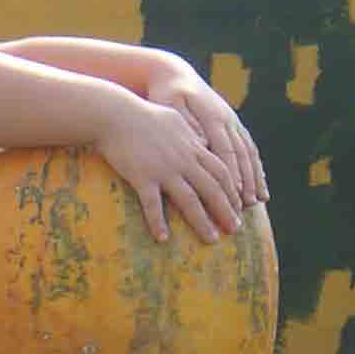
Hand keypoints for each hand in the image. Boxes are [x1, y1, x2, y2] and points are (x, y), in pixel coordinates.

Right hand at [97, 96, 242, 244]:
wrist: (115, 114)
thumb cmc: (142, 115)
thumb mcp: (175, 119)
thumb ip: (191, 133)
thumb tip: (202, 141)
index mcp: (192, 146)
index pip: (221, 171)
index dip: (232, 190)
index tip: (239, 206)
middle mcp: (183, 160)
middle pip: (212, 188)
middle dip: (226, 210)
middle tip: (236, 228)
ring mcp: (164, 169)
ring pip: (190, 200)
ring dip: (202, 221)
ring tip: (212, 239)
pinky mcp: (143, 177)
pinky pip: (152, 205)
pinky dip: (158, 222)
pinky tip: (162, 238)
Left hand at [145, 58, 267, 210]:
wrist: (175, 75)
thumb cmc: (167, 94)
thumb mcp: (170, 106)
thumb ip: (186, 125)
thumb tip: (203, 145)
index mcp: (212, 116)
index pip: (226, 149)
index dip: (232, 173)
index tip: (236, 194)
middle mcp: (227, 119)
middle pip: (241, 154)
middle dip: (246, 181)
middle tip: (247, 205)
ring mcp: (232, 121)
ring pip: (248, 152)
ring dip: (255, 177)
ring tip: (258, 200)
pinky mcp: (232, 124)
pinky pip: (248, 147)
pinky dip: (255, 167)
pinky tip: (259, 184)